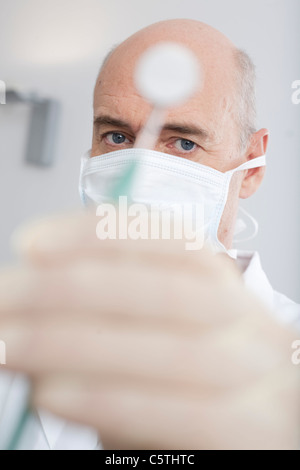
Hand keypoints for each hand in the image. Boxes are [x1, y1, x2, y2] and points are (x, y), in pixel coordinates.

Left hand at [0, 211, 298, 448]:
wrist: (240, 440)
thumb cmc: (180, 386)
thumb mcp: (148, 337)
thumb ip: (104, 316)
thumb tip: (31, 296)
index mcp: (228, 288)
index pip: (173, 239)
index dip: (101, 234)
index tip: (32, 244)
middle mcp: (253, 324)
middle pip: (170, 289)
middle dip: (73, 289)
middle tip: (5, 297)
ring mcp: (264, 379)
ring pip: (176, 349)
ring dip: (77, 343)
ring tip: (11, 345)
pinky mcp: (256, 431)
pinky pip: (183, 412)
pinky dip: (110, 398)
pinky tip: (52, 393)